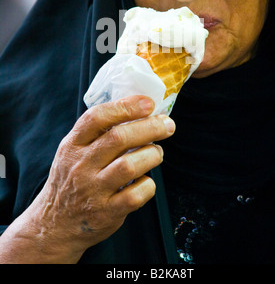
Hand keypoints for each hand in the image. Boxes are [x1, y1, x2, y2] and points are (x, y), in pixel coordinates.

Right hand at [1, 95, 174, 262]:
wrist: (54, 225)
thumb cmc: (71, 180)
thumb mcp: (72, 151)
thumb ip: (97, 133)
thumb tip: (138, 111)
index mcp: (72, 145)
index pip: (97, 118)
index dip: (125, 107)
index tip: (148, 103)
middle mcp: (81, 165)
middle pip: (118, 138)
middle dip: (150, 128)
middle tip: (167, 125)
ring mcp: (93, 190)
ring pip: (129, 165)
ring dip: (151, 155)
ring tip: (157, 153)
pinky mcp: (106, 212)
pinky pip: (135, 195)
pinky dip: (148, 185)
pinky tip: (147, 180)